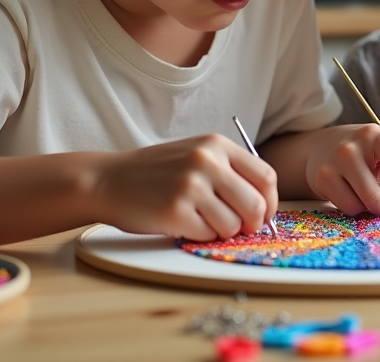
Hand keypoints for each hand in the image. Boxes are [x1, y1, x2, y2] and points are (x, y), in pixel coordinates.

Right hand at [92, 134, 277, 241]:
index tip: (262, 215)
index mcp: (216, 144)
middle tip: (237, 227)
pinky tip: (182, 222)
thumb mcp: (196, 154)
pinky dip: (200, 235)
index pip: (266, 177)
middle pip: (256, 205)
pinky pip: (207, 235)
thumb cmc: (157, 172)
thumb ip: (230, 172)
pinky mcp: (175, 211)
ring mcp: (191, 186)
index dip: (270, 202)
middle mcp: (207, 161)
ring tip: (200, 219)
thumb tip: (265, 207)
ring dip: (221, 230)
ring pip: (233, 225)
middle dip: (251, 224)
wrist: (109, 180)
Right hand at [303, 124, 379, 217]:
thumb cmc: (360, 157)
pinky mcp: (325, 174)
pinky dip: (356, 210)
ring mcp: (344, 154)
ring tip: (369, 201)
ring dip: (377, 208)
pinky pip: (352, 206)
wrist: (318, 148)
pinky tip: (350, 197)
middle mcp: (366, 136)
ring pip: (374, 197)